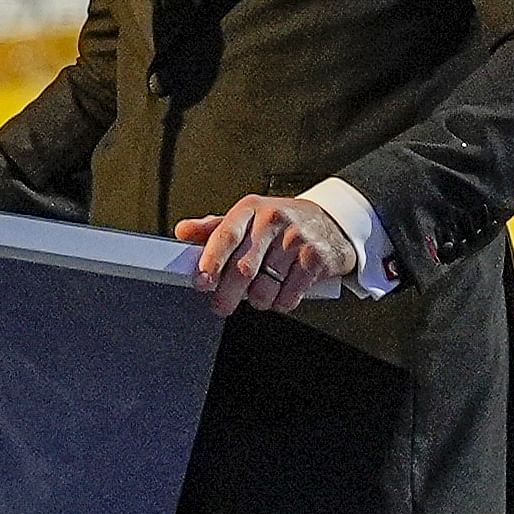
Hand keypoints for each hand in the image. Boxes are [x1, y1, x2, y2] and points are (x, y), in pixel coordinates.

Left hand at [174, 194, 358, 316]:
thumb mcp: (247, 218)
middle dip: (227, 294)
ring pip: (265, 287)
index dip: (211, 261)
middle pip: (243, 268)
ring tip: (257, 294)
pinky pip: (289, 296)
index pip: (226, 235)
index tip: (201, 281)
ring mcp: (296, 239)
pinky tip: (280, 293)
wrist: (329, 223)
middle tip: (221, 305)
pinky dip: (279, 303)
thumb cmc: (280, 224)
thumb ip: (214, 228)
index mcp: (251, 209)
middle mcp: (273, 220)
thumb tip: (183, 231)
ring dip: (256, 301)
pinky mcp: (315, 259)